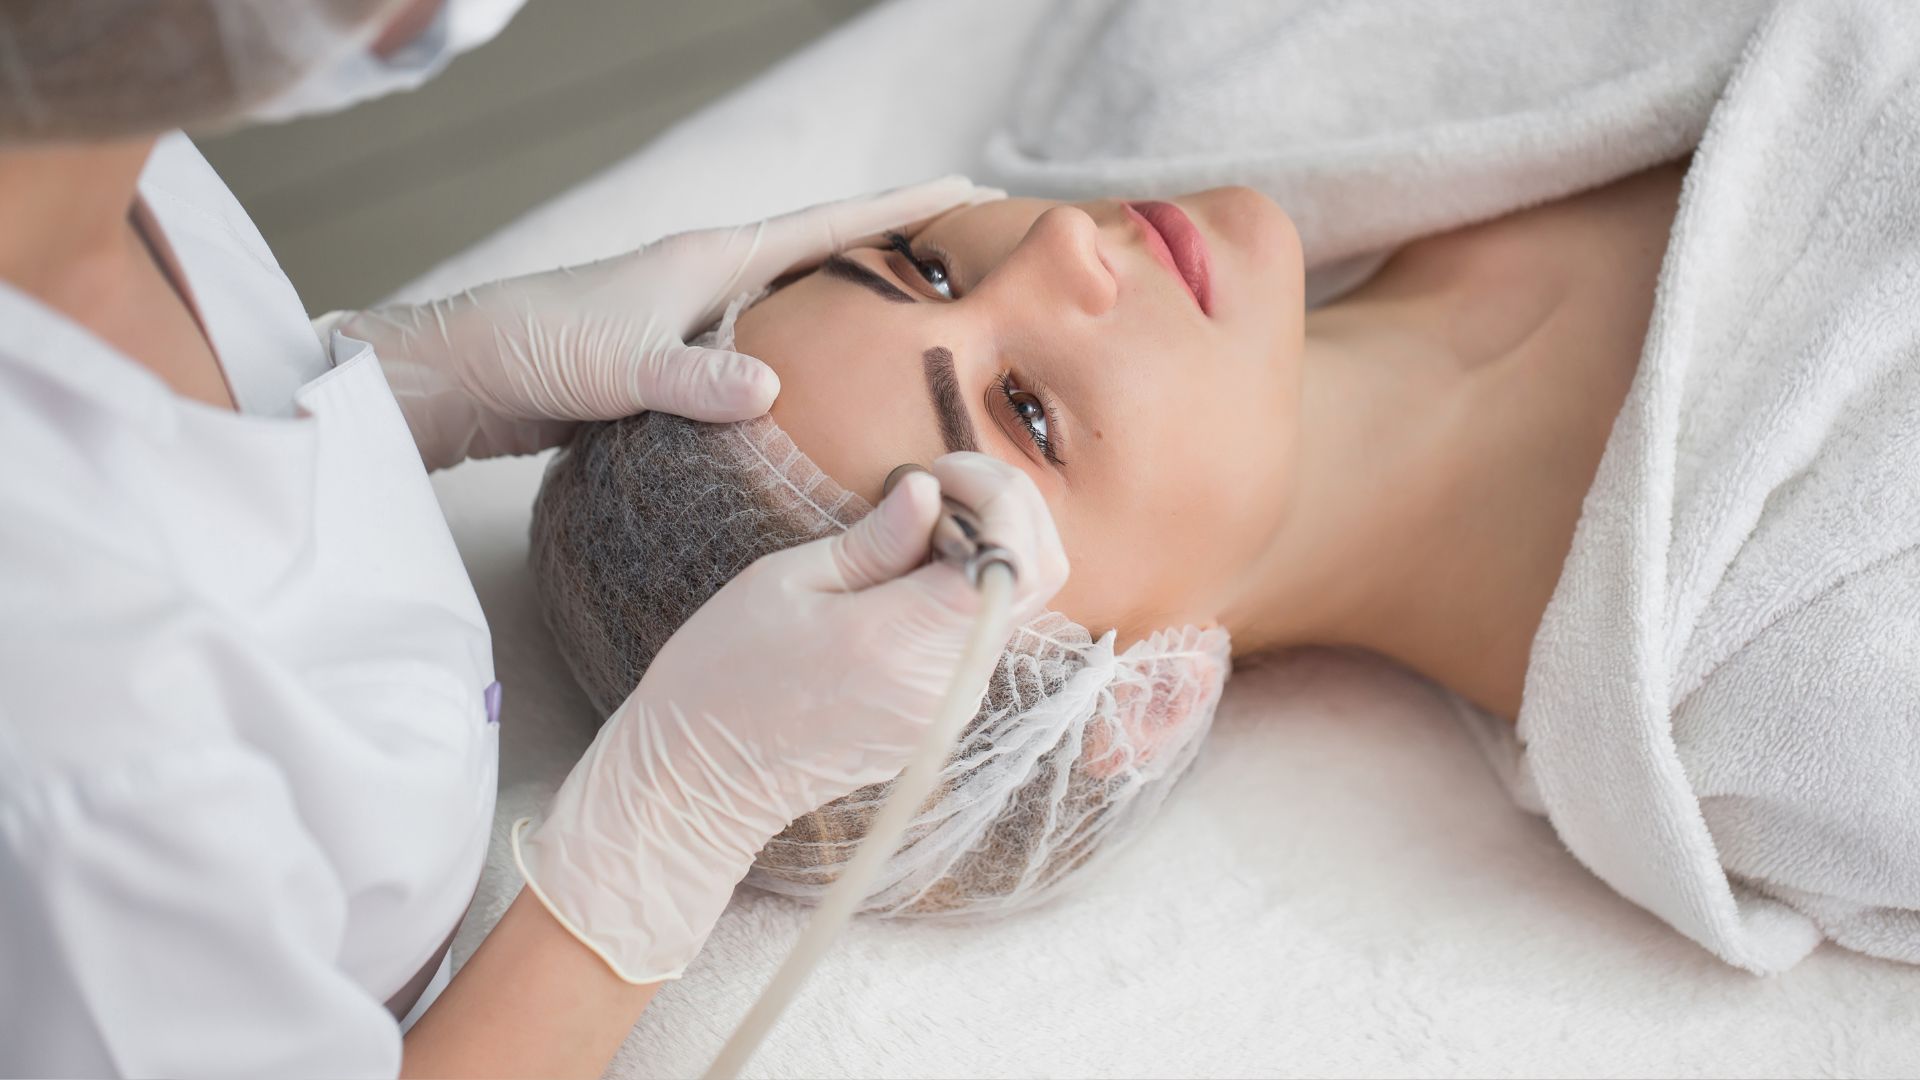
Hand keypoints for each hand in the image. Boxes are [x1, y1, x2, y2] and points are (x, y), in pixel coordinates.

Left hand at [327, 177, 999, 469]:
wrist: (463, 373)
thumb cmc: (537, 350)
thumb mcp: (620, 367)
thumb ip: (694, 380)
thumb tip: (769, 387)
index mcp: (710, 261)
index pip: (825, 227)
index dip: (896, 209)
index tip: (962, 190)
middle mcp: (709, 279)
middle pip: (821, 256)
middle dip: (890, 252)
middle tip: (959, 257)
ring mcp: (692, 318)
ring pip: (792, 306)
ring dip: (846, 307)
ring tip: (910, 324)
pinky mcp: (673, 361)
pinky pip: (760, 352)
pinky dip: (802, 359)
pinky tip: (822, 391)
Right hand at [513, 454, 1068, 982]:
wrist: (701, 780)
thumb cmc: (723, 675)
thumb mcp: (785, 583)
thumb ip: (874, 541)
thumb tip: (930, 490)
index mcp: (900, 641)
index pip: (1010, 556)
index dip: (996, 493)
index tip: (942, 470)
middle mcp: (943, 684)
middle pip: (1035, 580)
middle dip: (1009, 511)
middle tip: (941, 486)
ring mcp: (949, 710)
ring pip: (1013, 608)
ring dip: (990, 550)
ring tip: (916, 529)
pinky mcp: (941, 722)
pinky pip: (981, 641)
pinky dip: (968, 593)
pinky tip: (910, 578)